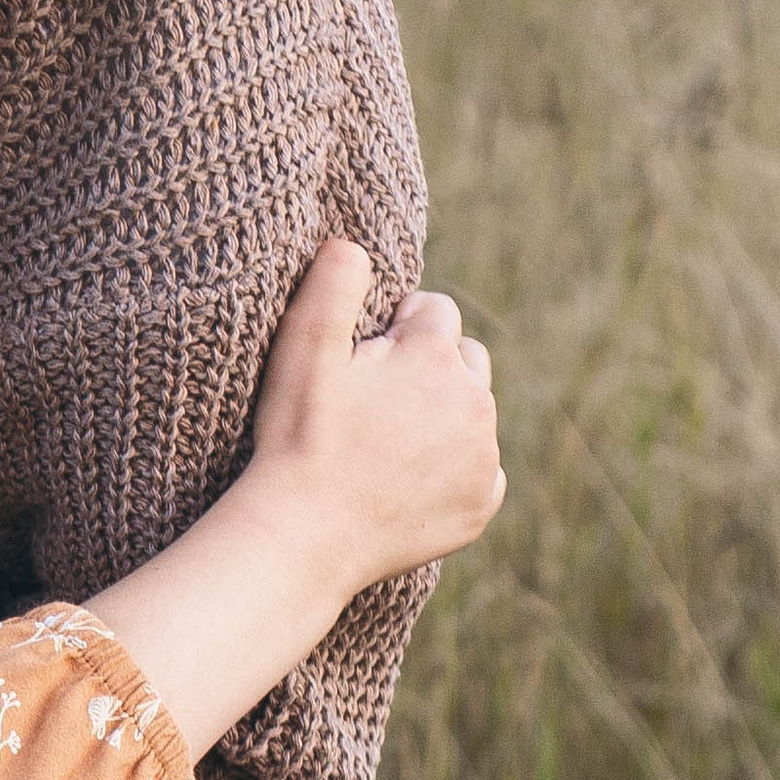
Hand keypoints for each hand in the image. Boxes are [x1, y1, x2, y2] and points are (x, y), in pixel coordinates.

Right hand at [246, 238, 504, 599]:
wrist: (302, 536)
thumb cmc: (296, 438)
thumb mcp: (302, 346)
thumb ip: (333, 280)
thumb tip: (353, 244)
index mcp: (435, 355)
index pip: (434, 311)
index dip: (393, 331)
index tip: (360, 363)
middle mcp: (475, 401)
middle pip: (465, 360)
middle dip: (430, 369)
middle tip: (374, 404)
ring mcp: (483, 457)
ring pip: (474, 415)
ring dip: (442, 418)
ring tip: (385, 445)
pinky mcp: (481, 504)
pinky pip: (482, 473)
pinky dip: (454, 473)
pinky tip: (406, 484)